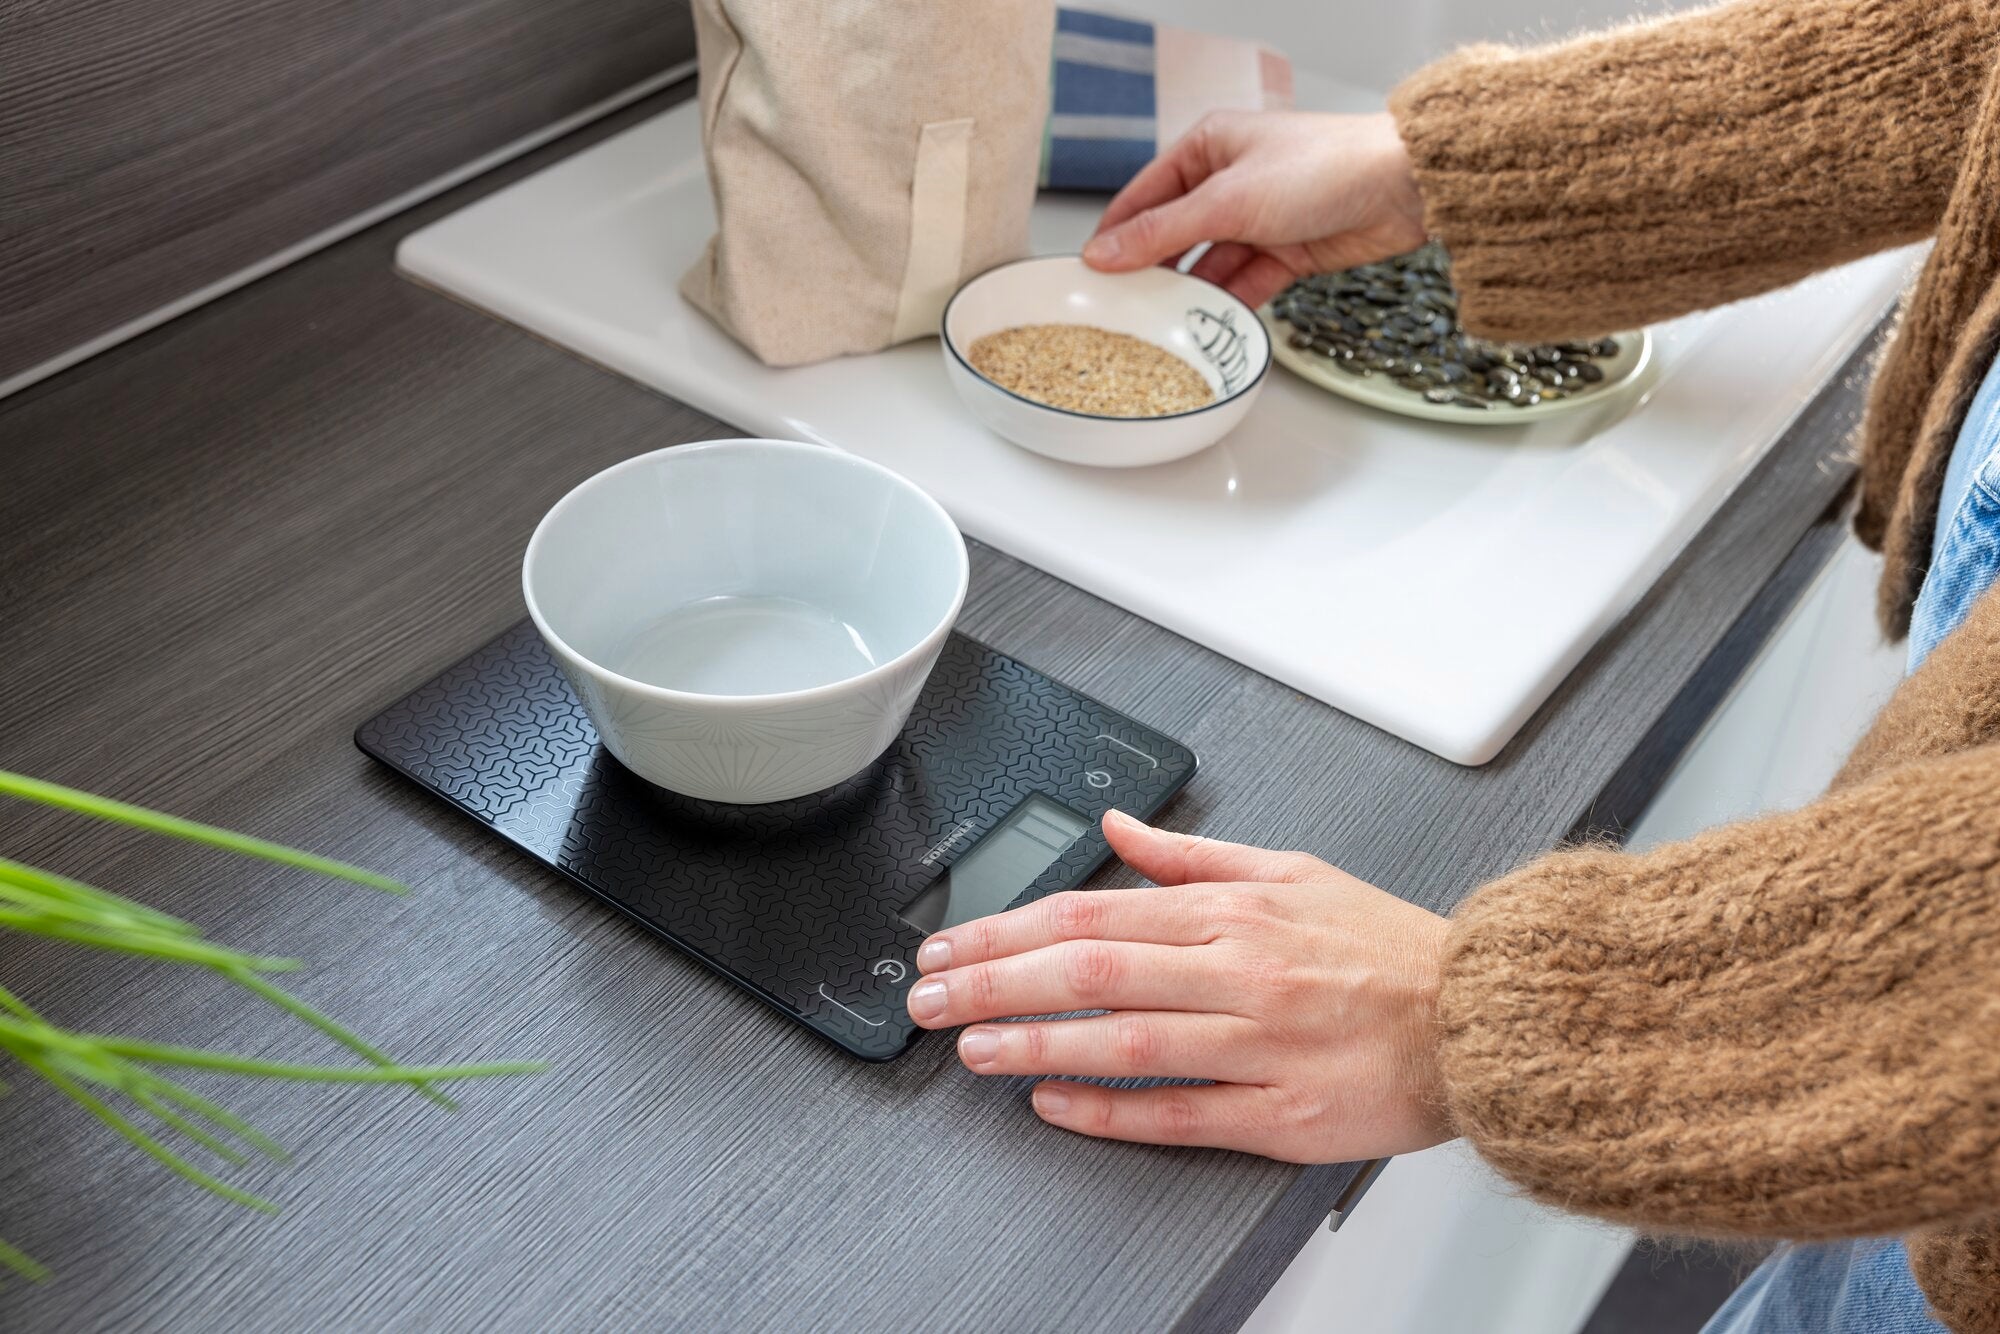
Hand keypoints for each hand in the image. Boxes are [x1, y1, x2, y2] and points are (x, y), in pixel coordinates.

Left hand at [906, 810, 1452, 1162]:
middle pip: (1090, 971)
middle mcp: (1239, 973)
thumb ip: (1190, 855)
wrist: (1485, 1017)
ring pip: (1124, 1042)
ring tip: (970, 1047)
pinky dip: (1111, 1112)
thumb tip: (1115, 828)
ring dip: (1036, 1045)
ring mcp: (1258, 1047)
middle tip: (925, 997)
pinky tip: (1054, 1106)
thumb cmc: (1388, 949)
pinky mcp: (1282, 1115)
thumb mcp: (1290, 872)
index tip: (947, 944)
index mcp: (1235, 912)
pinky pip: (1180, 1114)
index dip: (1004, 931)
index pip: (1090, 913)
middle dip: (993, 983)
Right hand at [1082, 110, 1426, 308]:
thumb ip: (1162, 232)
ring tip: (1161, 323)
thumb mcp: (1227, 200)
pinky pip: (1245, 283)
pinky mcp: (1288, 251)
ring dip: (1191, 291)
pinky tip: (1208, 323)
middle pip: (1175, 233)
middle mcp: (1230, 181)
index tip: (1089, 273)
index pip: (1145, 195)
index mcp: (1208, 147)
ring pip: (1210, 263)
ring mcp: (1259, 219)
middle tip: (1120, 308)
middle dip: (1152, 269)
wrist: (1402, 186)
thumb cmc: (1323, 167)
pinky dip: (1229, 303)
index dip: (1116, 233)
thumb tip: (1104, 253)